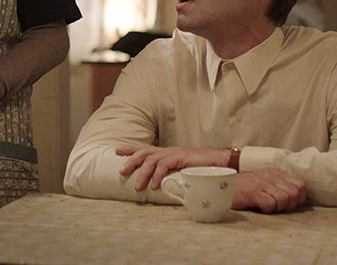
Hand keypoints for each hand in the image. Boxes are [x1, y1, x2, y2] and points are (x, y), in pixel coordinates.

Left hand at [116, 145, 230, 191]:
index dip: (130, 148)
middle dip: (130, 160)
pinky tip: (154, 187)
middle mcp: (167, 151)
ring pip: (151, 160)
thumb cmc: (202, 167)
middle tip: (121, 172)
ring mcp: (173, 153)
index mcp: (166, 153)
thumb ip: (172, 174)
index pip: (145, 148)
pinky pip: (164, 166)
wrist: (219, 161)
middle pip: (143, 152)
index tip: (117, 150)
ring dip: (142, 174)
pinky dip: (157, 176)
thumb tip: (164, 186)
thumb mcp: (183, 170)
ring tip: (137, 187)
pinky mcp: (179, 158)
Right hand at [232, 169, 307, 212]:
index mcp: (276, 174)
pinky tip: (258, 207)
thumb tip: (302, 201)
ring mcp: (262, 183)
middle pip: (294, 194)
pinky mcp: (253, 192)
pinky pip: (270, 204)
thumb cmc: (245, 189)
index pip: (301, 185)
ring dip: (277, 208)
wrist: (222, 186)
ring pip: (284, 199)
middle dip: (289, 205)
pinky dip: (267, 210)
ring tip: (266, 206)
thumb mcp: (265, 184)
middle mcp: (271, 176)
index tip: (288, 204)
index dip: (299, 198)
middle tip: (276, 207)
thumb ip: (282, 189)